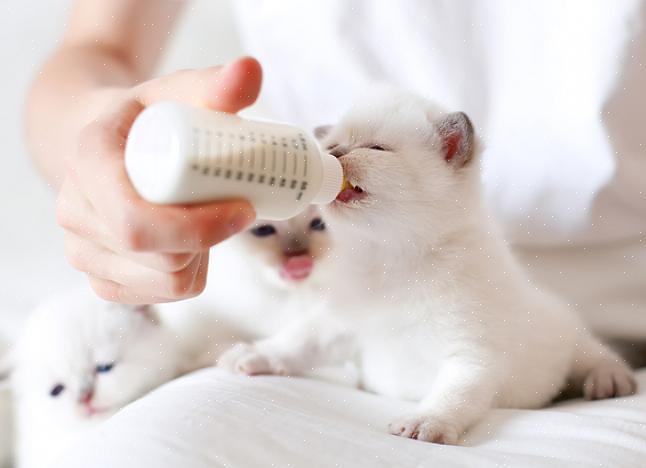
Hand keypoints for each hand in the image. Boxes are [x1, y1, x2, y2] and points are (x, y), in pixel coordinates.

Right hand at [57, 57, 261, 302]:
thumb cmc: (149, 119)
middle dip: (210, 241)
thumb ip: (215, 84)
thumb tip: (251, 70)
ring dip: (201, 258)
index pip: (139, 222)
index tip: (244, 207)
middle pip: (160, 258)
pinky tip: (189, 244)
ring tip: (207, 220)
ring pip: (167, 282)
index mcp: (89, 162)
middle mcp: (75, 213)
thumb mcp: (178, 93)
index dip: (200, 227)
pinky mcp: (101, 279)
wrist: (109, 145)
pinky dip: (187, 275)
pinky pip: (159, 296)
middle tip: (235, 209)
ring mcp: (83, 252)